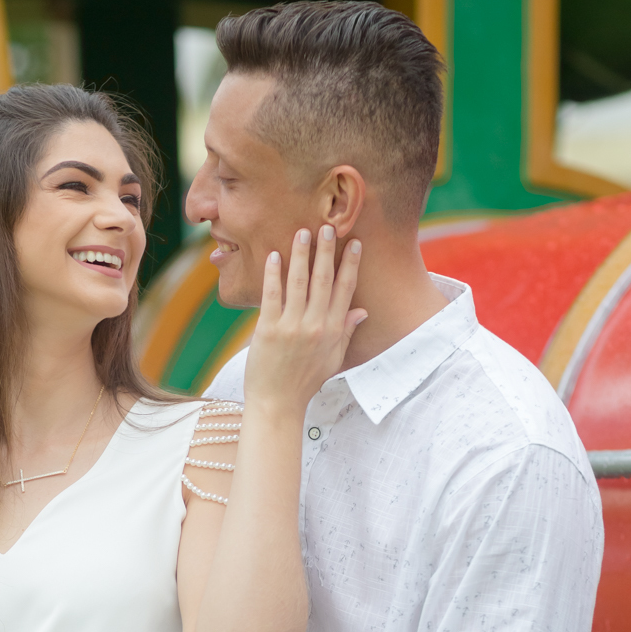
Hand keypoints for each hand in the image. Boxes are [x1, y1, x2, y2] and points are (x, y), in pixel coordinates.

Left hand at [244, 225, 365, 415]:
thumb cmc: (305, 382)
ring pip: (299, 283)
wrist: (278, 404)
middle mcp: (316, 327)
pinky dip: (274, 274)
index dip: (350, 265)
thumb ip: (346, 333)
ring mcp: (292, 327)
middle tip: (328, 227)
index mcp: (333, 332)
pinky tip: (275, 256)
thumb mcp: (333, 360)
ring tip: (303, 232)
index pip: (345, 291)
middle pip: (324, 281)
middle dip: (327, 252)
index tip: (354, 243)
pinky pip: (272, 296)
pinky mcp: (269, 331)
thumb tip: (362, 311)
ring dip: (302, 255)